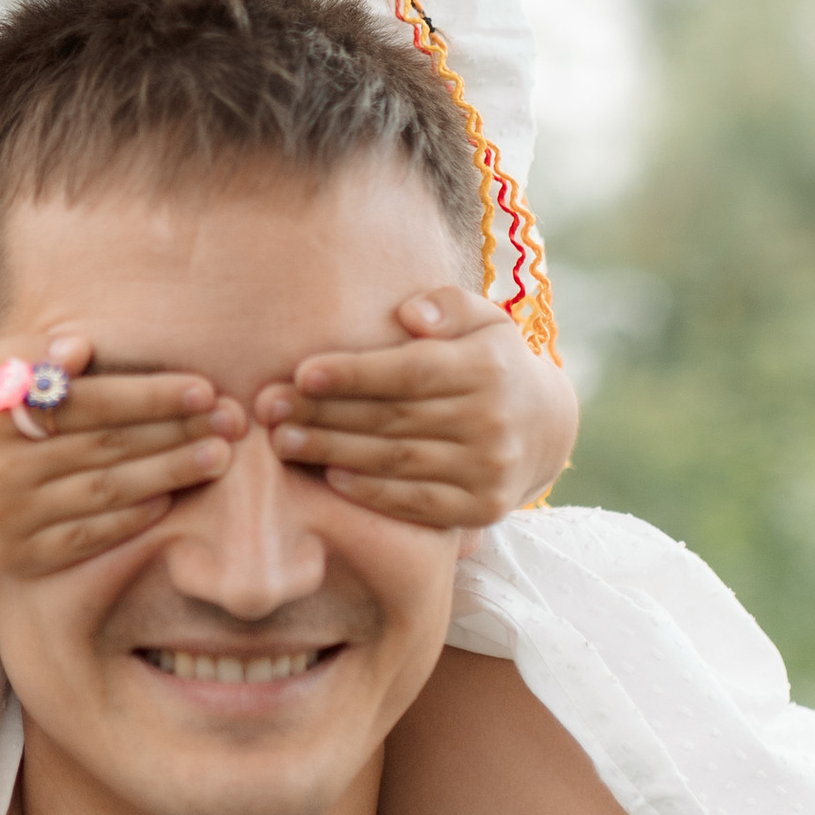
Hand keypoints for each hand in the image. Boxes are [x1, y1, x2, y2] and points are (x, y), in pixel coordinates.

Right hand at [0, 333, 241, 579]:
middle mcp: (2, 466)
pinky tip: (169, 501)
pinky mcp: (15, 557)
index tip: (204, 390)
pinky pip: (84, 539)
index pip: (91, 402)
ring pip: (104, 494)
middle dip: (177, 435)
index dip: (151, 396)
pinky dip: (130, 522)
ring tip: (217, 460)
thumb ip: (34, 354)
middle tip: (232, 425)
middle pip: (107, 448)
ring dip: (168, 476)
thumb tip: (83, 348)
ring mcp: (8, 516)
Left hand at [255, 287, 576, 530]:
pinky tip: (329, 476)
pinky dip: (371, 492)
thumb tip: (409, 316)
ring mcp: (489, 470)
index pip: (410, 372)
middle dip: (324, 414)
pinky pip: (417, 503)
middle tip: (269, 410)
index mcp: (488, 368)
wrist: (545, 427)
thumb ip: (447, 306)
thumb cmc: (492, 360)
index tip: (300, 373)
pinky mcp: (482, 508)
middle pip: (393, 419)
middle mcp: (492, 422)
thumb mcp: (483, 318)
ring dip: (332, 453)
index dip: (353, 374)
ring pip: (397, 462)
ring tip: (282, 442)